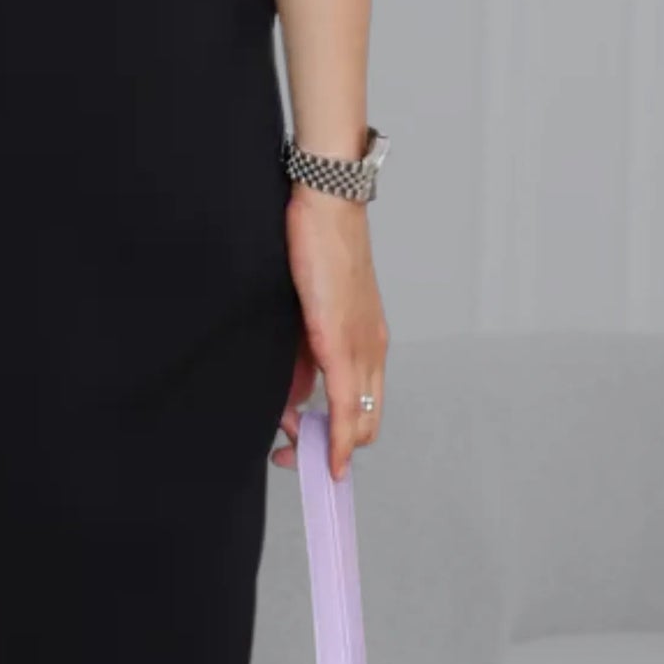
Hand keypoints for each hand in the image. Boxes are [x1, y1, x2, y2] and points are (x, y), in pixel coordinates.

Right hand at [271, 187, 388, 480]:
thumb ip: (307, 354)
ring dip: (325, 445)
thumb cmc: (317, 248)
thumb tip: (298, 396)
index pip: (366, 408)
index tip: (317, 455)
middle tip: (295, 454)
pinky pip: (345, 404)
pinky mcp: (340, 341)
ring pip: (358, 421)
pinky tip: (326, 457)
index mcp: (368, 341)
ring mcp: (361, 347)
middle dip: (331, 449)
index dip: (342, 439)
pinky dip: (337, 439)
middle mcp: (372, 350)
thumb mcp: (313, 309)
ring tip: (291, 445)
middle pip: (366, 424)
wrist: (327, 206)